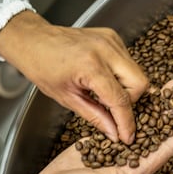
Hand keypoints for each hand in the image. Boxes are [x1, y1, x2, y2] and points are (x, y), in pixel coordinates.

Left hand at [0, 10, 148, 142]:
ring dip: (127, 88)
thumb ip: (95, 116)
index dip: (126, 122)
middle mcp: (105, 50)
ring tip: (105, 93)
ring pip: (137, 72)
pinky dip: (122, 75)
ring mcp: (111, 41)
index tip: (128, 136)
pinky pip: (129, 62)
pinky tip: (105, 78)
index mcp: (91, 66)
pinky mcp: (112, 37)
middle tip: (114, 109)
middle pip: (140, 83)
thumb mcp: (66, 98)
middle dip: (131, 101)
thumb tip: (114, 133)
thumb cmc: (41, 67)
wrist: (32, 39)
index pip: (121, 99)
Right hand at [0, 81, 172, 173]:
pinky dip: (134, 104)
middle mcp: (132, 158)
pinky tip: (143, 91)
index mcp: (135, 171)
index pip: (164, 149)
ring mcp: (119, 147)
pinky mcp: (104, 138)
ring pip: (144, 120)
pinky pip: (123, 118)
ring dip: (159, 103)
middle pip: (160, 130)